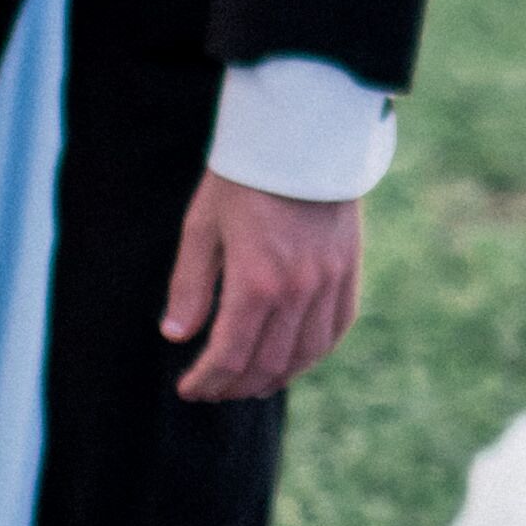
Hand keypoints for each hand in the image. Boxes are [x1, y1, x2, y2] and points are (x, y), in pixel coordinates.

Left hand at [161, 167, 361, 404]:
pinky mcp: (349, 269)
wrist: (300, 135)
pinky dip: (313, 353)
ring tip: (250, 384)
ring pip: (305, 354)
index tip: (189, 390)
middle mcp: (298, 290)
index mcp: (256, 281)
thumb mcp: (202, 226)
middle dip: (236, 386)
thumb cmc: (242, 177)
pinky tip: (293, 359)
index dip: (207, 381)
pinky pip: (336, 328)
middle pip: (268, 364)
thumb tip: (177, 335)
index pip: (230, 355)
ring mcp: (329, 281)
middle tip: (214, 390)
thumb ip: (190, 286)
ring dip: (275, 377)